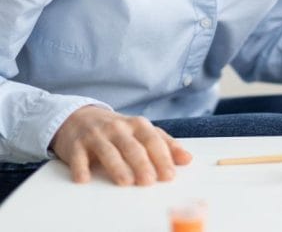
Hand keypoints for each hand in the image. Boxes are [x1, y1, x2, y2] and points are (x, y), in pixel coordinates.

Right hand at [50, 106, 191, 185]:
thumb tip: (187, 159)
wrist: (79, 118)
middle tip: (149, 181)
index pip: (153, 141)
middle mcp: (118, 128)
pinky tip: (84, 179)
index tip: (169, 175)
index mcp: (138, 125)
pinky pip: (78, 157)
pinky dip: (81, 168)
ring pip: (108, 151)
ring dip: (117, 167)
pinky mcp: (75, 145)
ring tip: (126, 182)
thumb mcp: (142, 132)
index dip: (162, 157)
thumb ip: (165, 144)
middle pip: (132, 147)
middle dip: (142, 164)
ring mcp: (96, 135)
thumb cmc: (117, 130)